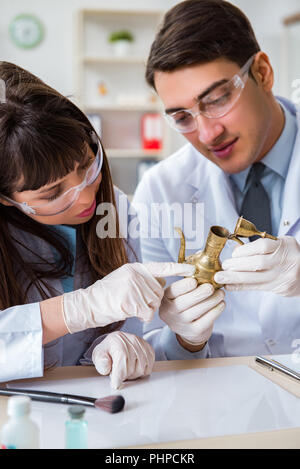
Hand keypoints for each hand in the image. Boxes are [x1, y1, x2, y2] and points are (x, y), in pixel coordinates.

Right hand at [62, 262, 194, 332]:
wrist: (87, 305)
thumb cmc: (106, 295)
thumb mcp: (124, 278)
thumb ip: (143, 278)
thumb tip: (162, 281)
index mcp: (136, 267)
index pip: (162, 266)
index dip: (178, 268)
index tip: (193, 270)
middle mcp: (136, 274)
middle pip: (159, 292)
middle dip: (151, 301)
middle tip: (133, 302)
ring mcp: (133, 286)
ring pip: (154, 304)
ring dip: (145, 310)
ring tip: (128, 306)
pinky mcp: (131, 300)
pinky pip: (147, 313)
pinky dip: (141, 317)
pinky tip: (129, 312)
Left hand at [92, 331, 154, 388]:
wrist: (117, 340)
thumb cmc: (108, 349)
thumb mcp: (98, 355)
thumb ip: (101, 363)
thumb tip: (106, 368)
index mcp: (118, 344)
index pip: (121, 368)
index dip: (117, 380)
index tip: (115, 384)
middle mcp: (133, 343)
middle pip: (131, 372)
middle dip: (124, 375)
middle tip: (118, 370)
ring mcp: (142, 346)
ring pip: (141, 371)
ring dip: (133, 373)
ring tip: (126, 367)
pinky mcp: (149, 350)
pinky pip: (148, 368)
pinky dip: (141, 370)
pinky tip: (134, 365)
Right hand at [159, 277, 224, 347]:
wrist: (187, 328)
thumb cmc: (185, 304)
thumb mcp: (179, 294)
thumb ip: (186, 283)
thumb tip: (204, 270)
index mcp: (164, 299)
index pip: (173, 290)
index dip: (184, 285)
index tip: (195, 280)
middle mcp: (169, 312)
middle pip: (186, 301)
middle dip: (201, 293)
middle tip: (211, 287)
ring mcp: (180, 323)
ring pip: (198, 310)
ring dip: (212, 300)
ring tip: (221, 293)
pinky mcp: (193, 331)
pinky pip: (207, 320)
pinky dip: (216, 310)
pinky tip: (221, 304)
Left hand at [214, 236, 299, 296]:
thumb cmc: (289, 255)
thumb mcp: (280, 244)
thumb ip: (261, 247)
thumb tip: (237, 251)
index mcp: (285, 246)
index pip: (263, 246)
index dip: (245, 250)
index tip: (234, 254)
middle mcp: (286, 261)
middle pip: (258, 263)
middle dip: (237, 265)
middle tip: (223, 266)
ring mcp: (284, 276)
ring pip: (256, 278)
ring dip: (235, 278)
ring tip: (221, 277)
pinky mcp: (281, 288)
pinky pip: (257, 288)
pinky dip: (241, 287)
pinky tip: (230, 286)